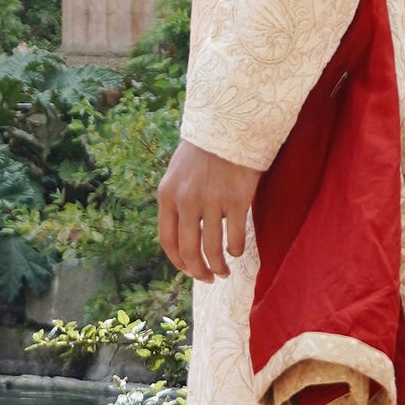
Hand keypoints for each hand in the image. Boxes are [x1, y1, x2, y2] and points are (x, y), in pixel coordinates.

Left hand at [157, 139, 261, 284]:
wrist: (228, 126)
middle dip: (198, 271)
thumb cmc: (202, 152)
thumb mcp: (177, 175)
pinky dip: (236, 250)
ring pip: (212, 249)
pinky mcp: (237, 200)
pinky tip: (237, 251)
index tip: (188, 270)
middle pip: (189, 250)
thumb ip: (176, 204)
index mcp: (167, 195)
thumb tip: (182, 238)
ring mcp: (212, 201)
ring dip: (218, 266)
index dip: (177, 262)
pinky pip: (234, 237)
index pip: (167, 240)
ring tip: (224, 271)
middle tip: (207, 278)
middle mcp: (186, 200)